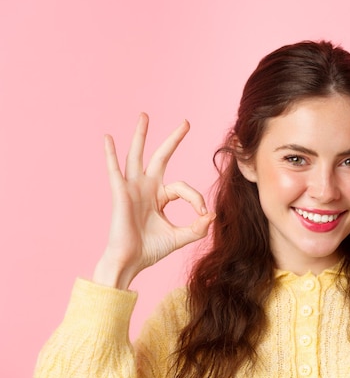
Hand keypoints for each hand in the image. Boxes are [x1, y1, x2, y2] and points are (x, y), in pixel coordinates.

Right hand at [93, 113, 214, 288]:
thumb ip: (197, 228)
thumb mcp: (180, 237)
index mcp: (160, 196)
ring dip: (141, 135)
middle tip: (186, 122)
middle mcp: (146, 188)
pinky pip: (114, 170)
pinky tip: (108, 138)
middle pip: (161, 157)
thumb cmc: (150, 250)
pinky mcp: (120, 194)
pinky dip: (110, 154)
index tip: (203, 214)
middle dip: (173, 139)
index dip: (196, 199)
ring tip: (145, 115)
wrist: (130, 262)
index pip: (183, 187)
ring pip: (137, 156)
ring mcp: (132, 188)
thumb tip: (214, 215)